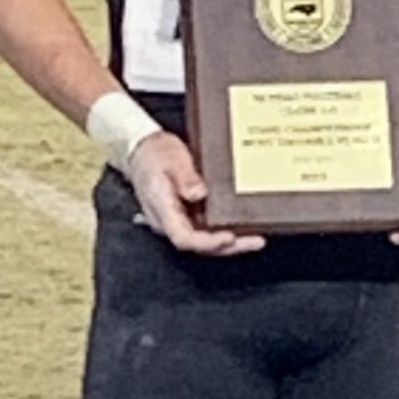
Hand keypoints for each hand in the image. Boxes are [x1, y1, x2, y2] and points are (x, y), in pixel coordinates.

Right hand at [128, 132, 264, 255]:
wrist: (142, 150)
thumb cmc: (154, 154)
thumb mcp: (171, 159)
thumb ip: (185, 177)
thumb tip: (199, 193)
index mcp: (162, 210)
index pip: (183, 237)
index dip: (208, 242)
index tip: (229, 236)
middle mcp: (169, 222)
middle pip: (199, 245)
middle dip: (228, 247)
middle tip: (255, 241)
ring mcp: (178, 221)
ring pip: (204, 241)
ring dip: (230, 244)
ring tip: (256, 239)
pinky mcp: (186, 216)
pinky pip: (206, 230)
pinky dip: (225, 232)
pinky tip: (244, 228)